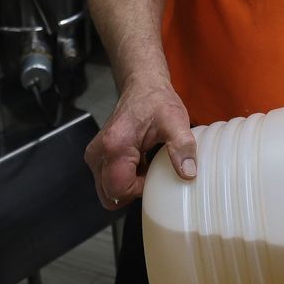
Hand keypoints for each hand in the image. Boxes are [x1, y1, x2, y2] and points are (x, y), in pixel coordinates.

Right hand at [84, 79, 197, 209]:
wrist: (143, 87)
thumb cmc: (156, 102)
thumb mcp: (176, 122)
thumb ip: (182, 147)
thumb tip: (188, 173)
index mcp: (115, 147)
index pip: (119, 191)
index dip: (139, 191)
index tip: (154, 175)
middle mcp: (98, 154)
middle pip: (110, 195)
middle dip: (131, 192)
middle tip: (150, 175)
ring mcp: (96, 156)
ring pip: (109, 190)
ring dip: (129, 185)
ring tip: (146, 165)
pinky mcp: (99, 156)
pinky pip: (109, 180)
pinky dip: (126, 178)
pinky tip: (141, 163)